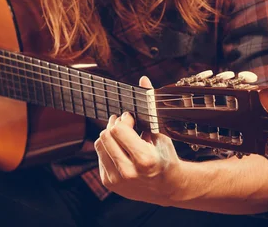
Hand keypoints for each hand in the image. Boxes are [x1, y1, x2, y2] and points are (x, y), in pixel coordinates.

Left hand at [94, 76, 187, 204]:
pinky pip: (99, 154)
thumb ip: (150, 105)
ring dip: (109, 135)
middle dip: (115, 125)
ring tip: (124, 136)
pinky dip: (108, 147)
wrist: (168, 188)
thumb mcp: (161, 132)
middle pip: (106, 135)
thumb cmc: (166, 157)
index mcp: (145, 160)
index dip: (124, 119)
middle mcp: (129, 172)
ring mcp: (117, 180)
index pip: (118, 130)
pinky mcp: (109, 182)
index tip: (132, 118)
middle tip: (127, 124)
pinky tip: (121, 148)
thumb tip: (143, 79)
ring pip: (99, 144)